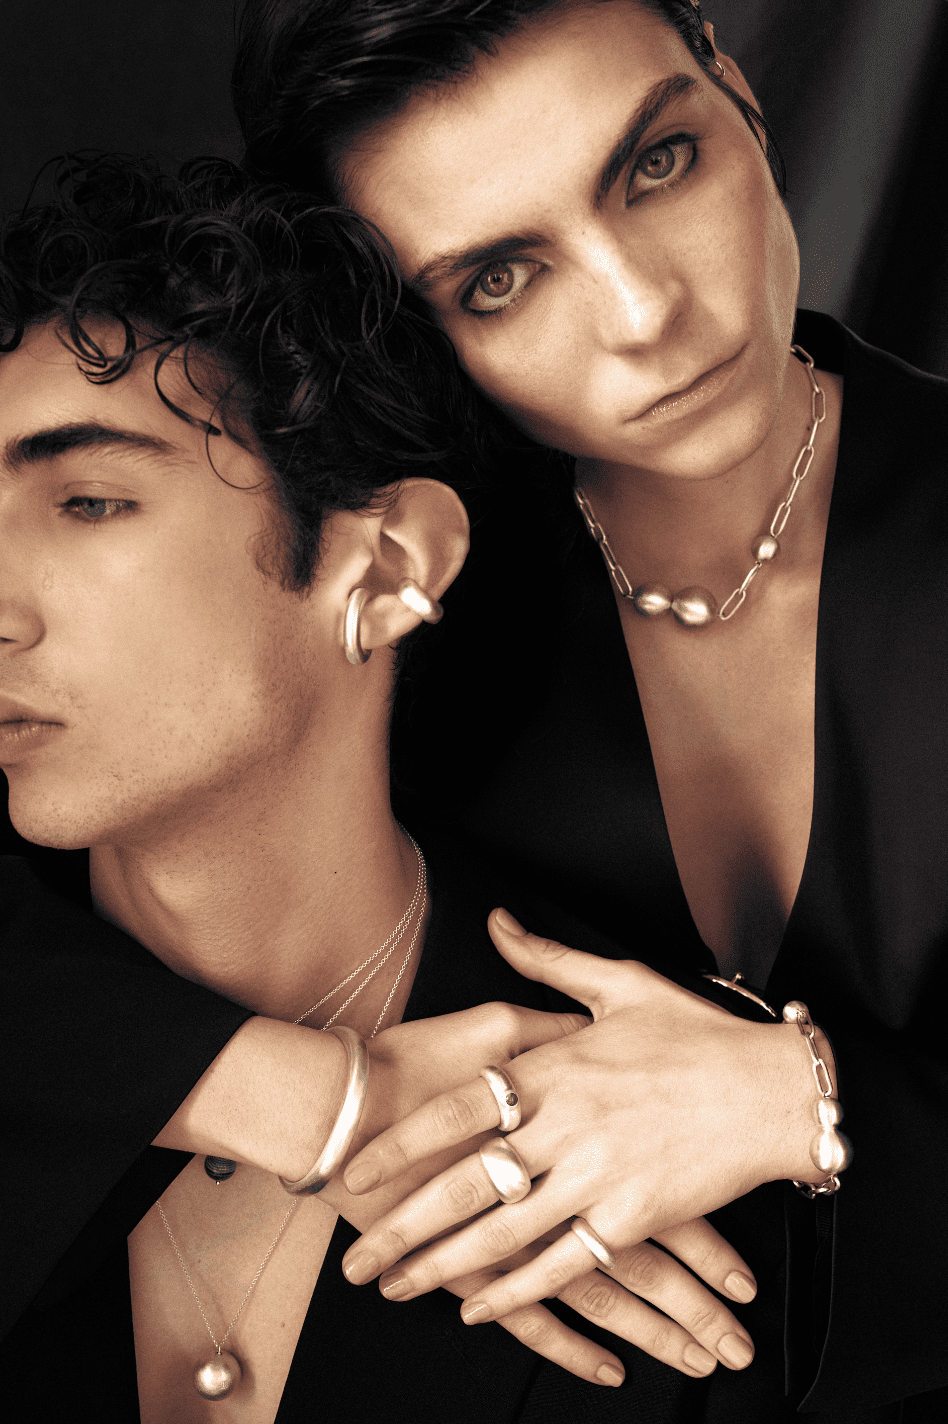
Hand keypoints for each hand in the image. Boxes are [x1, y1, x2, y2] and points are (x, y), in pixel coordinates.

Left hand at [339, 910, 823, 1336]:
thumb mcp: (620, 984)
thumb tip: (497, 920)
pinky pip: (561, 1264)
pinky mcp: (632, 1217)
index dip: (400, 1144)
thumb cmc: (696, 1033)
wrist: (773, 1090)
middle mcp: (567, 1123)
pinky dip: (516, 1292)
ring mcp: (598, 1175)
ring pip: (504, 1233)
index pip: (457, 1107)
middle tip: (355, 1258)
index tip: (354, 1172)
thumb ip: (547, 960)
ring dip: (444, 1267)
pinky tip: (479, 1310)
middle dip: (403, 1227)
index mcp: (556, 1065)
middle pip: (466, 1184)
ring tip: (396, 1287)